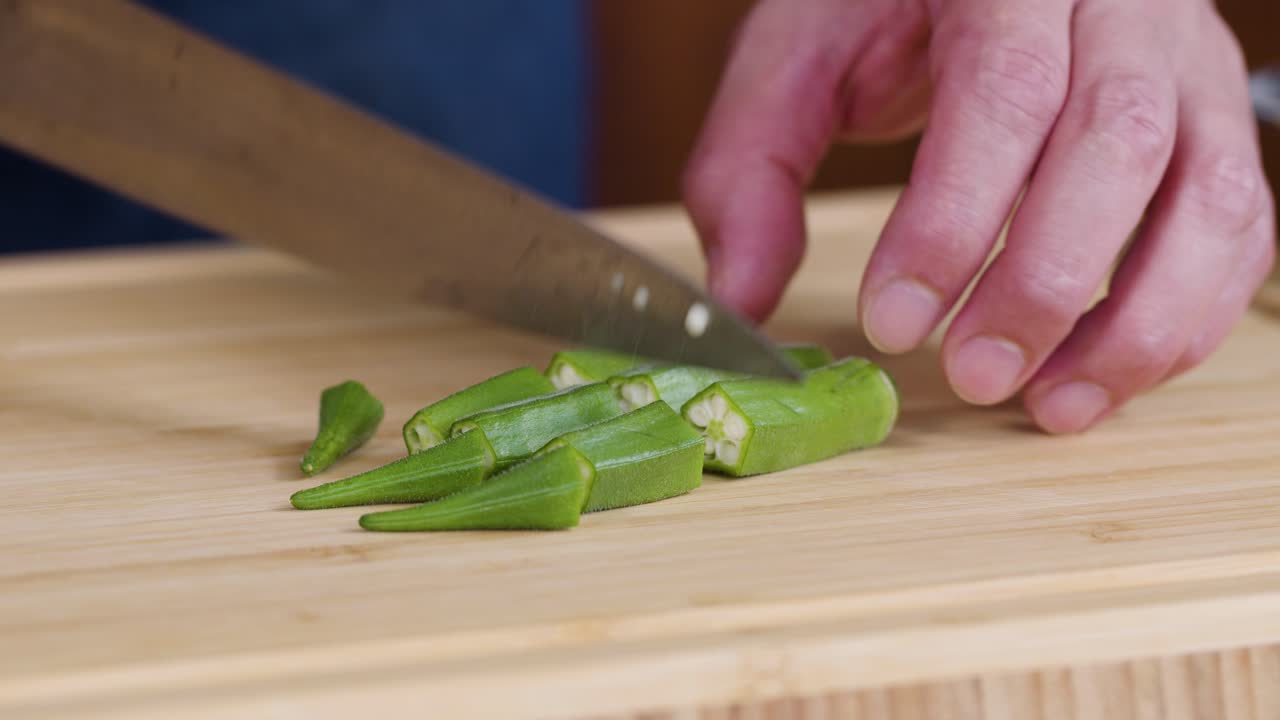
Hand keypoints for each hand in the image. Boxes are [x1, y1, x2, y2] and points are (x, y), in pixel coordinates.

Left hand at [683, 0, 1275, 432]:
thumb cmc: (882, 6)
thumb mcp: (795, 58)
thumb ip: (752, 170)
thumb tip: (741, 301)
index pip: (1001, 90)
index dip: (953, 219)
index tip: (892, 321)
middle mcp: (1119, 6)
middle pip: (1117, 144)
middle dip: (1045, 282)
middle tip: (971, 375)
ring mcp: (1187, 64)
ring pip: (1210, 196)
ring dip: (1138, 321)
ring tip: (1047, 404)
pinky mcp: (1214, 125)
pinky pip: (1239, 230)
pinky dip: (1186, 317)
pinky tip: (1101, 376)